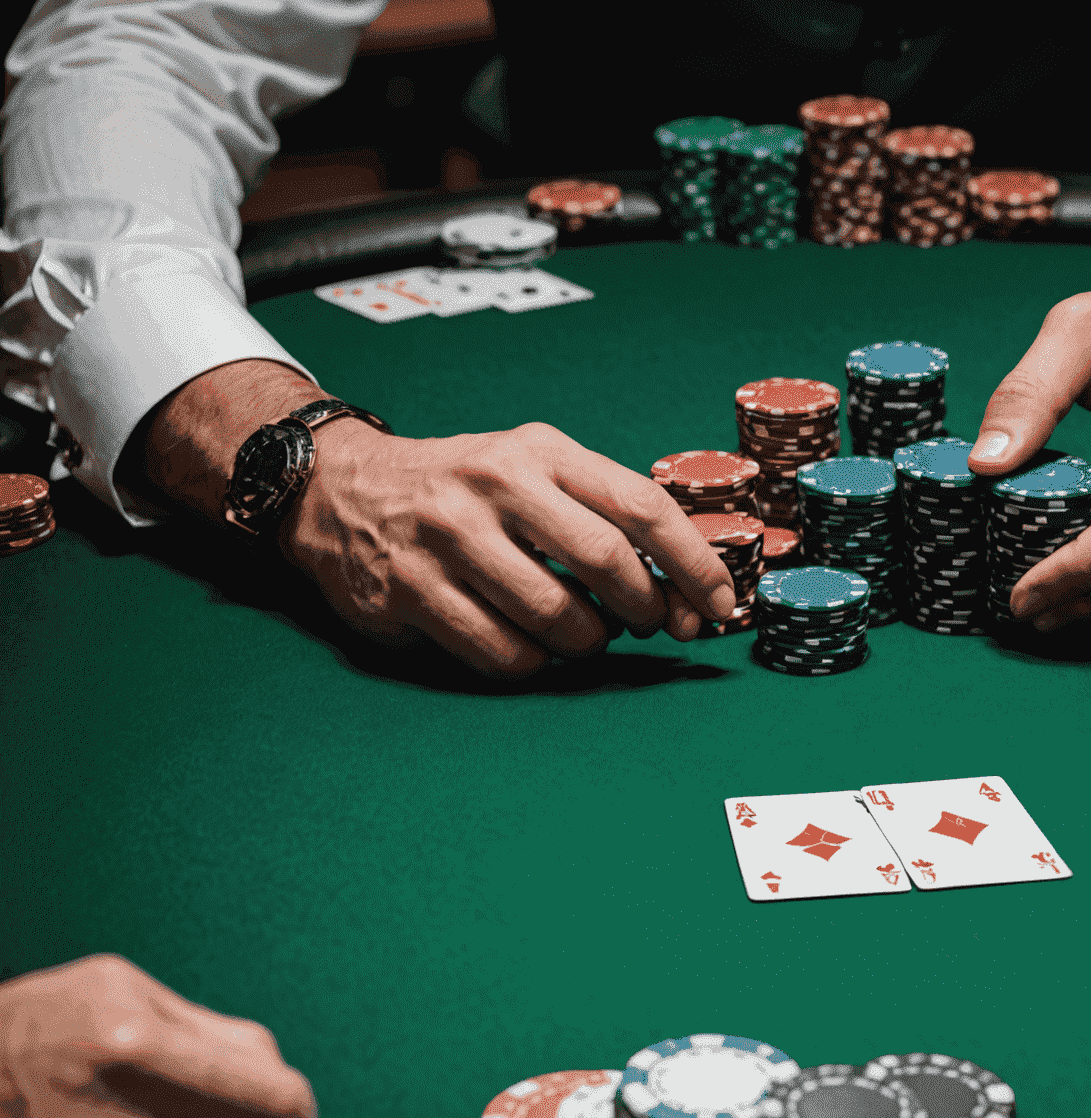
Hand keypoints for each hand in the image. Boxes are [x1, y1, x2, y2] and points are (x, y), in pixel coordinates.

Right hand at [279, 419, 738, 674]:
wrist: (342, 489)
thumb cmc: (467, 491)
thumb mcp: (532, 471)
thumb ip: (602, 516)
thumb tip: (686, 592)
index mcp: (540, 452)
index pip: (641, 506)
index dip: (694, 563)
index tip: (721, 604)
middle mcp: (495, 485)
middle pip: (606, 561)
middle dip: (645, 608)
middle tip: (649, 626)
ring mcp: (448, 539)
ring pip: (556, 618)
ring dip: (588, 644)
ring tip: (584, 636)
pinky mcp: (411, 591)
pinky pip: (503, 654)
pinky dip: (534, 665)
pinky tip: (530, 648)